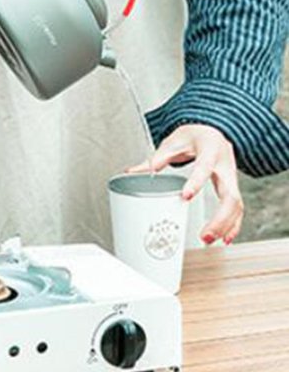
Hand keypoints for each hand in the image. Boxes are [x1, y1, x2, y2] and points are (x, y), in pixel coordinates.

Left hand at [126, 124, 243, 245]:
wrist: (212, 131)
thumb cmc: (193, 136)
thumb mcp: (174, 142)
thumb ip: (157, 158)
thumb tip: (133, 171)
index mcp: (210, 150)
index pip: (205, 167)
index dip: (196, 182)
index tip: (185, 196)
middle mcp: (225, 165)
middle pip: (230, 195)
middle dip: (219, 218)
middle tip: (204, 235)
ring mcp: (231, 177)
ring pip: (236, 205)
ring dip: (225, 226)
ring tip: (209, 240)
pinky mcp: (231, 187)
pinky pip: (237, 208)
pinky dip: (233, 225)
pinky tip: (225, 239)